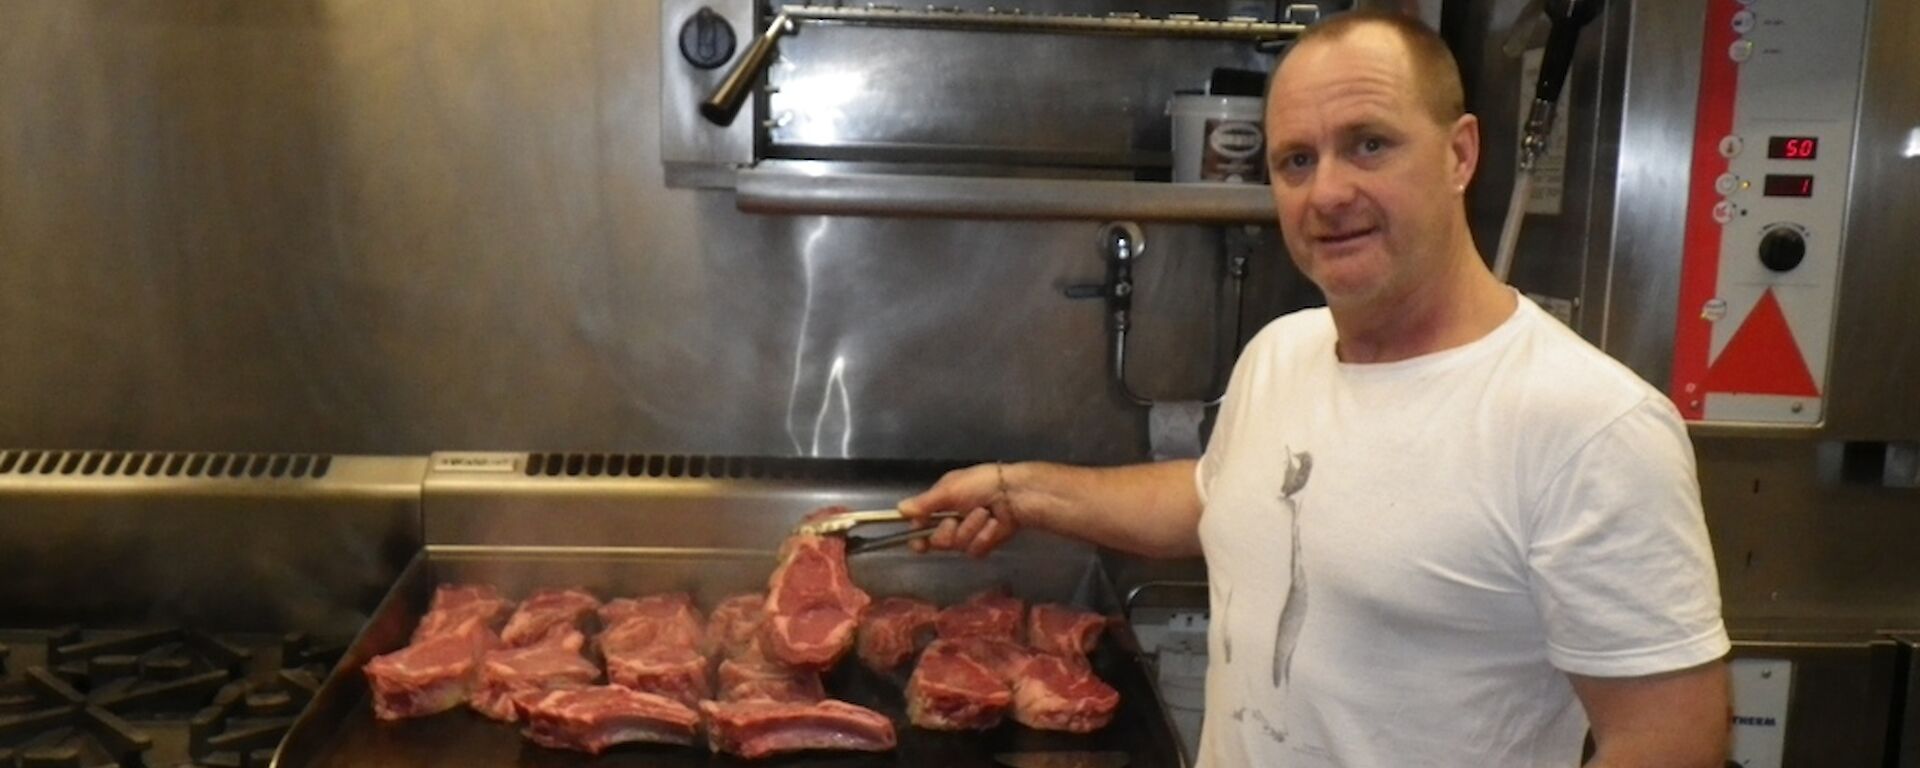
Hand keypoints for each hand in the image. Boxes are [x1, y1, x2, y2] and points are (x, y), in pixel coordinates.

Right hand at [897, 463, 1018, 557]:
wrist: (1016, 494)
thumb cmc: (982, 484)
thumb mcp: (949, 489)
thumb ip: (924, 503)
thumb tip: (899, 509)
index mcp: (941, 503)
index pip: (920, 525)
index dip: (917, 535)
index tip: (917, 543)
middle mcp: (952, 519)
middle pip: (937, 541)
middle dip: (947, 531)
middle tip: (956, 519)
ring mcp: (968, 533)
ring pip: (956, 546)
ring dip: (970, 529)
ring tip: (984, 514)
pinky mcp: (984, 544)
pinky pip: (974, 550)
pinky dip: (984, 537)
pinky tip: (994, 525)